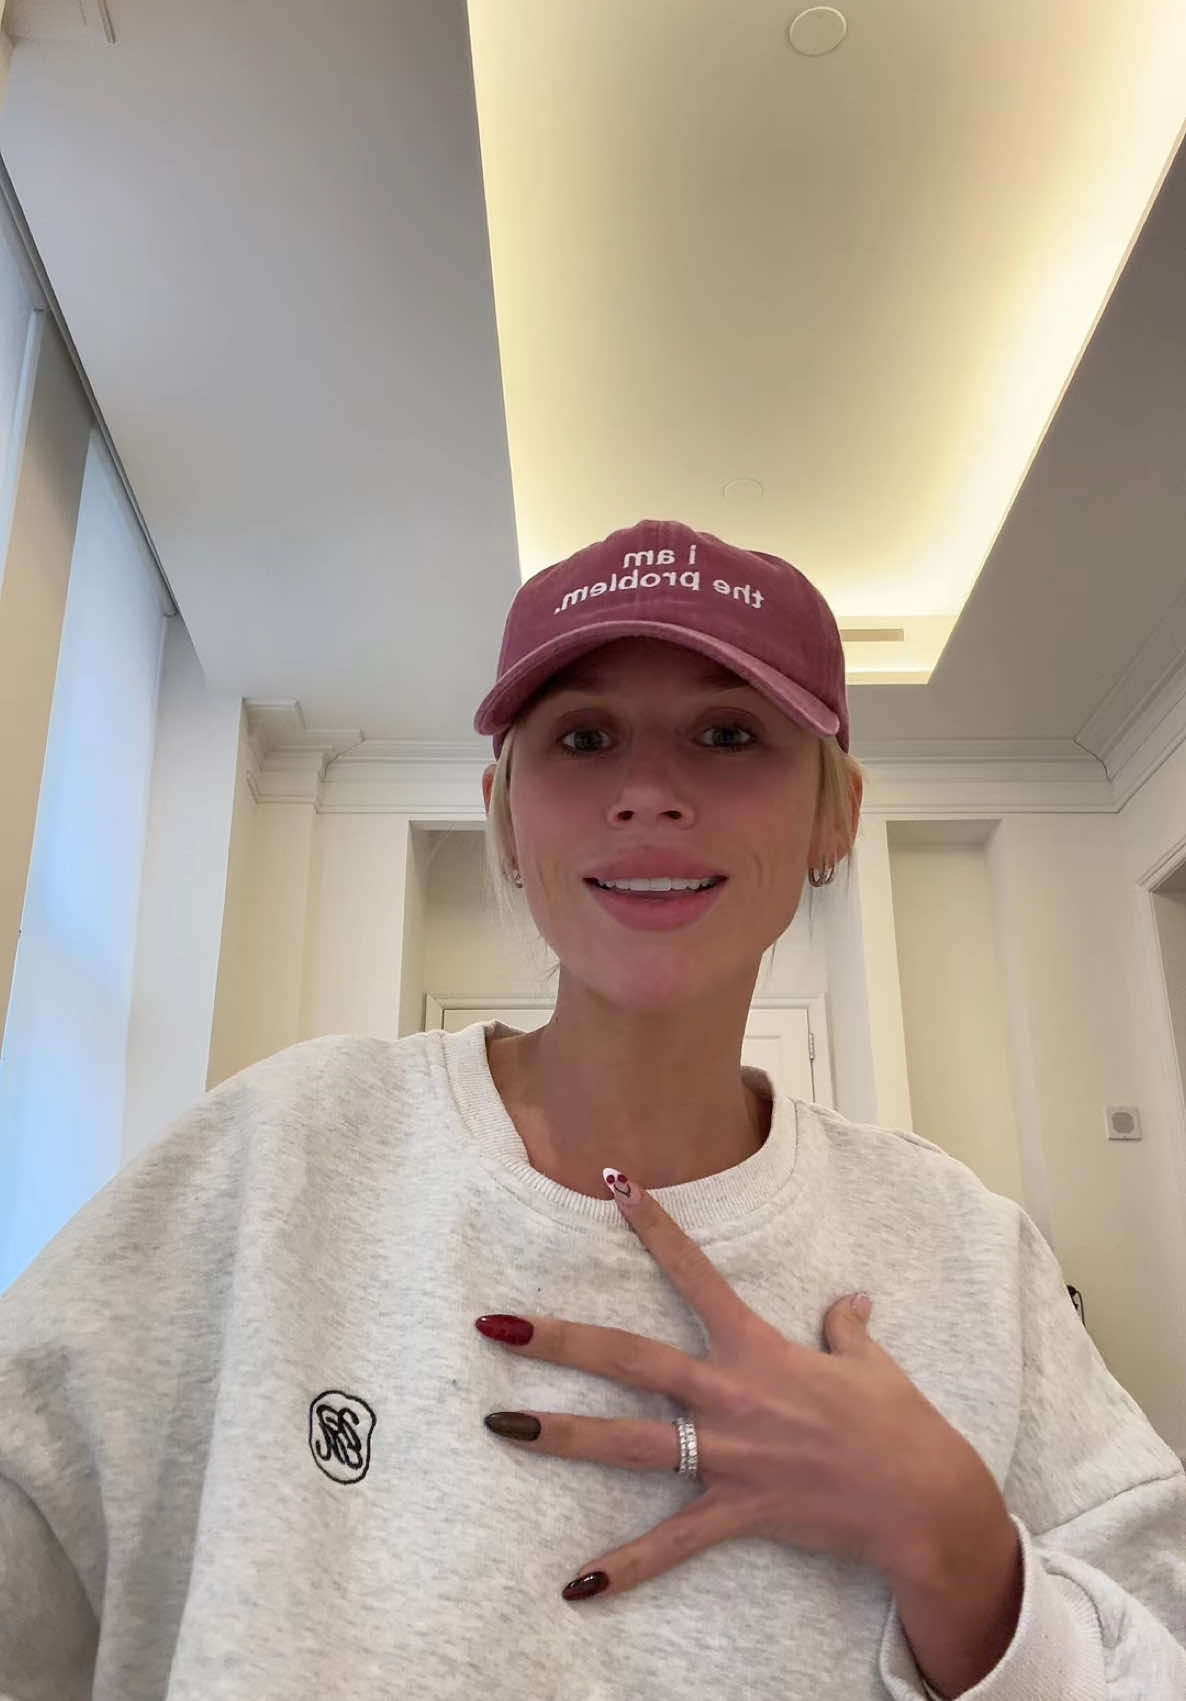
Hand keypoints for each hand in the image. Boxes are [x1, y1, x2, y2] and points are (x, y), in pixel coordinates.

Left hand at [475, 1170, 1006, 1603]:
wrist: (924, 1498)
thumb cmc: (898, 1424)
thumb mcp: (869, 1362)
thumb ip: (846, 1327)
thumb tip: (850, 1301)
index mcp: (758, 1347)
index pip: (695, 1273)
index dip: (655, 1225)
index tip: (614, 1184)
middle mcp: (731, 1393)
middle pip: (630, 1358)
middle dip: (560, 1341)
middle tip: (498, 1325)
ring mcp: (728, 1454)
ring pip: (629, 1442)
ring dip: (561, 1434)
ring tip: (501, 1426)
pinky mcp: (738, 1511)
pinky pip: (672, 1544)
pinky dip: (624, 1568)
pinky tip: (576, 1587)